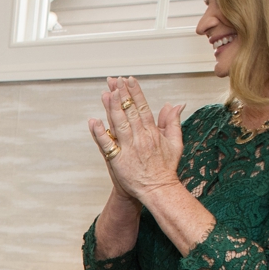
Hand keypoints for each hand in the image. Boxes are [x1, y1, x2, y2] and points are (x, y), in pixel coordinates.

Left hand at [88, 77, 184, 202]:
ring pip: (119, 124)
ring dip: (112, 107)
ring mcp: (128, 148)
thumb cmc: (165, 168)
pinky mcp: (117, 160)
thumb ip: (173, 122)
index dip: (135, 92)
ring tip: (107, 92)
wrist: (158, 190)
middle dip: (122, 94)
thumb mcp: (175, 143)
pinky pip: (107, 144)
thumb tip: (175, 104)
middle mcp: (140, 137)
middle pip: (129, 111)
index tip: (129, 79)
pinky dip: (100, 133)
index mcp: (153, 132)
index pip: (143, 107)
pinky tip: (94, 121)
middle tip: (114, 79)